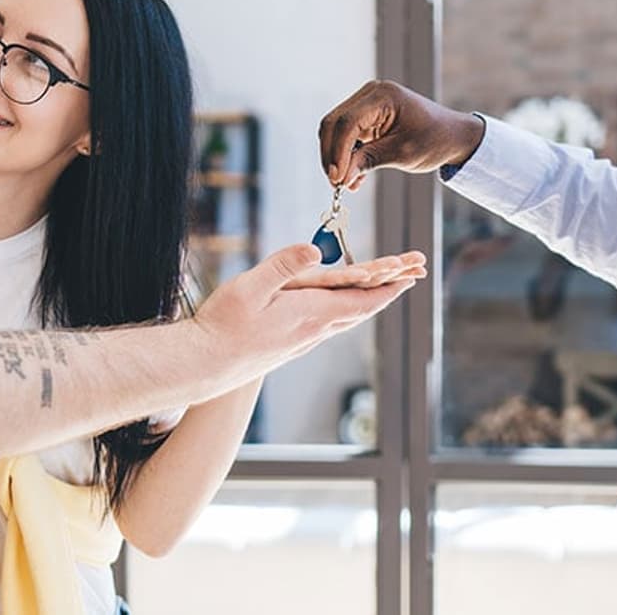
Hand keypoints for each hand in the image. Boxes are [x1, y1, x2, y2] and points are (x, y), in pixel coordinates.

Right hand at [189, 244, 419, 382]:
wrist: (204, 366)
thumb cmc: (223, 325)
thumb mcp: (251, 287)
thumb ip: (284, 265)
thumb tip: (316, 251)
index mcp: (311, 313)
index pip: (362, 298)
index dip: (389, 285)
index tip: (412, 275)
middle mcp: (314, 331)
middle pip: (361, 308)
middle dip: (389, 289)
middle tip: (412, 275)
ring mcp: (303, 341)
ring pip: (346, 318)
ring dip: (370, 301)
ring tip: (386, 287)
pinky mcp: (290, 346)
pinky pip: (330, 325)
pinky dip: (347, 311)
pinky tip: (343, 309)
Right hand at [319, 80, 485, 190]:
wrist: (452, 136)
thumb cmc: (434, 139)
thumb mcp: (402, 153)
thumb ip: (369, 161)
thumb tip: (341, 176)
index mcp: (383, 96)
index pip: (347, 122)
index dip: (337, 152)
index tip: (337, 178)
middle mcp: (370, 94)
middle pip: (334, 124)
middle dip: (331, 155)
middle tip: (337, 183)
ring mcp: (366, 104)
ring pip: (336, 130)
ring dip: (337, 157)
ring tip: (345, 183)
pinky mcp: (366, 117)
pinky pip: (347, 136)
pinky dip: (347, 156)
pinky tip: (353, 178)